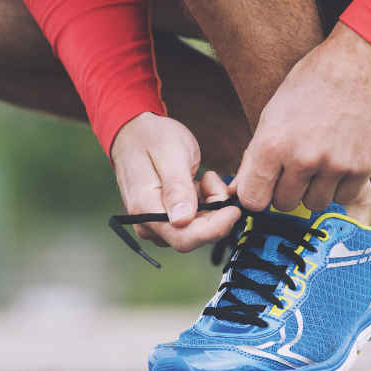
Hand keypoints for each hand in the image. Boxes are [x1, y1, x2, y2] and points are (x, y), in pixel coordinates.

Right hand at [111, 112, 240, 252]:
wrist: (136, 133)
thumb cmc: (152, 137)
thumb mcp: (171, 153)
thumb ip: (177, 187)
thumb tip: (182, 221)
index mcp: (145, 209)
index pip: (184, 238)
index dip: (214, 229)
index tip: (233, 209)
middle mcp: (148, 223)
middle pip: (194, 237)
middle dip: (214, 213)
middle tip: (213, 180)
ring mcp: (156, 224)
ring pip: (197, 230)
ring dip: (209, 207)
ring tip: (203, 178)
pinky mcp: (165, 221)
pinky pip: (193, 223)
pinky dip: (204, 205)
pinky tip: (199, 184)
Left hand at [230, 23, 370, 211]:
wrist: (355, 64)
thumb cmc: (308, 85)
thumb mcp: (271, 115)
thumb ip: (253, 157)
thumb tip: (238, 190)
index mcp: (272, 145)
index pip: (254, 200)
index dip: (258, 195)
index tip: (266, 186)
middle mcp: (302, 159)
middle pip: (285, 204)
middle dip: (287, 190)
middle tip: (296, 167)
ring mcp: (334, 165)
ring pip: (315, 204)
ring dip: (314, 190)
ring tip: (320, 162)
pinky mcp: (361, 166)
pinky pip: (344, 198)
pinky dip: (340, 187)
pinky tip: (339, 162)